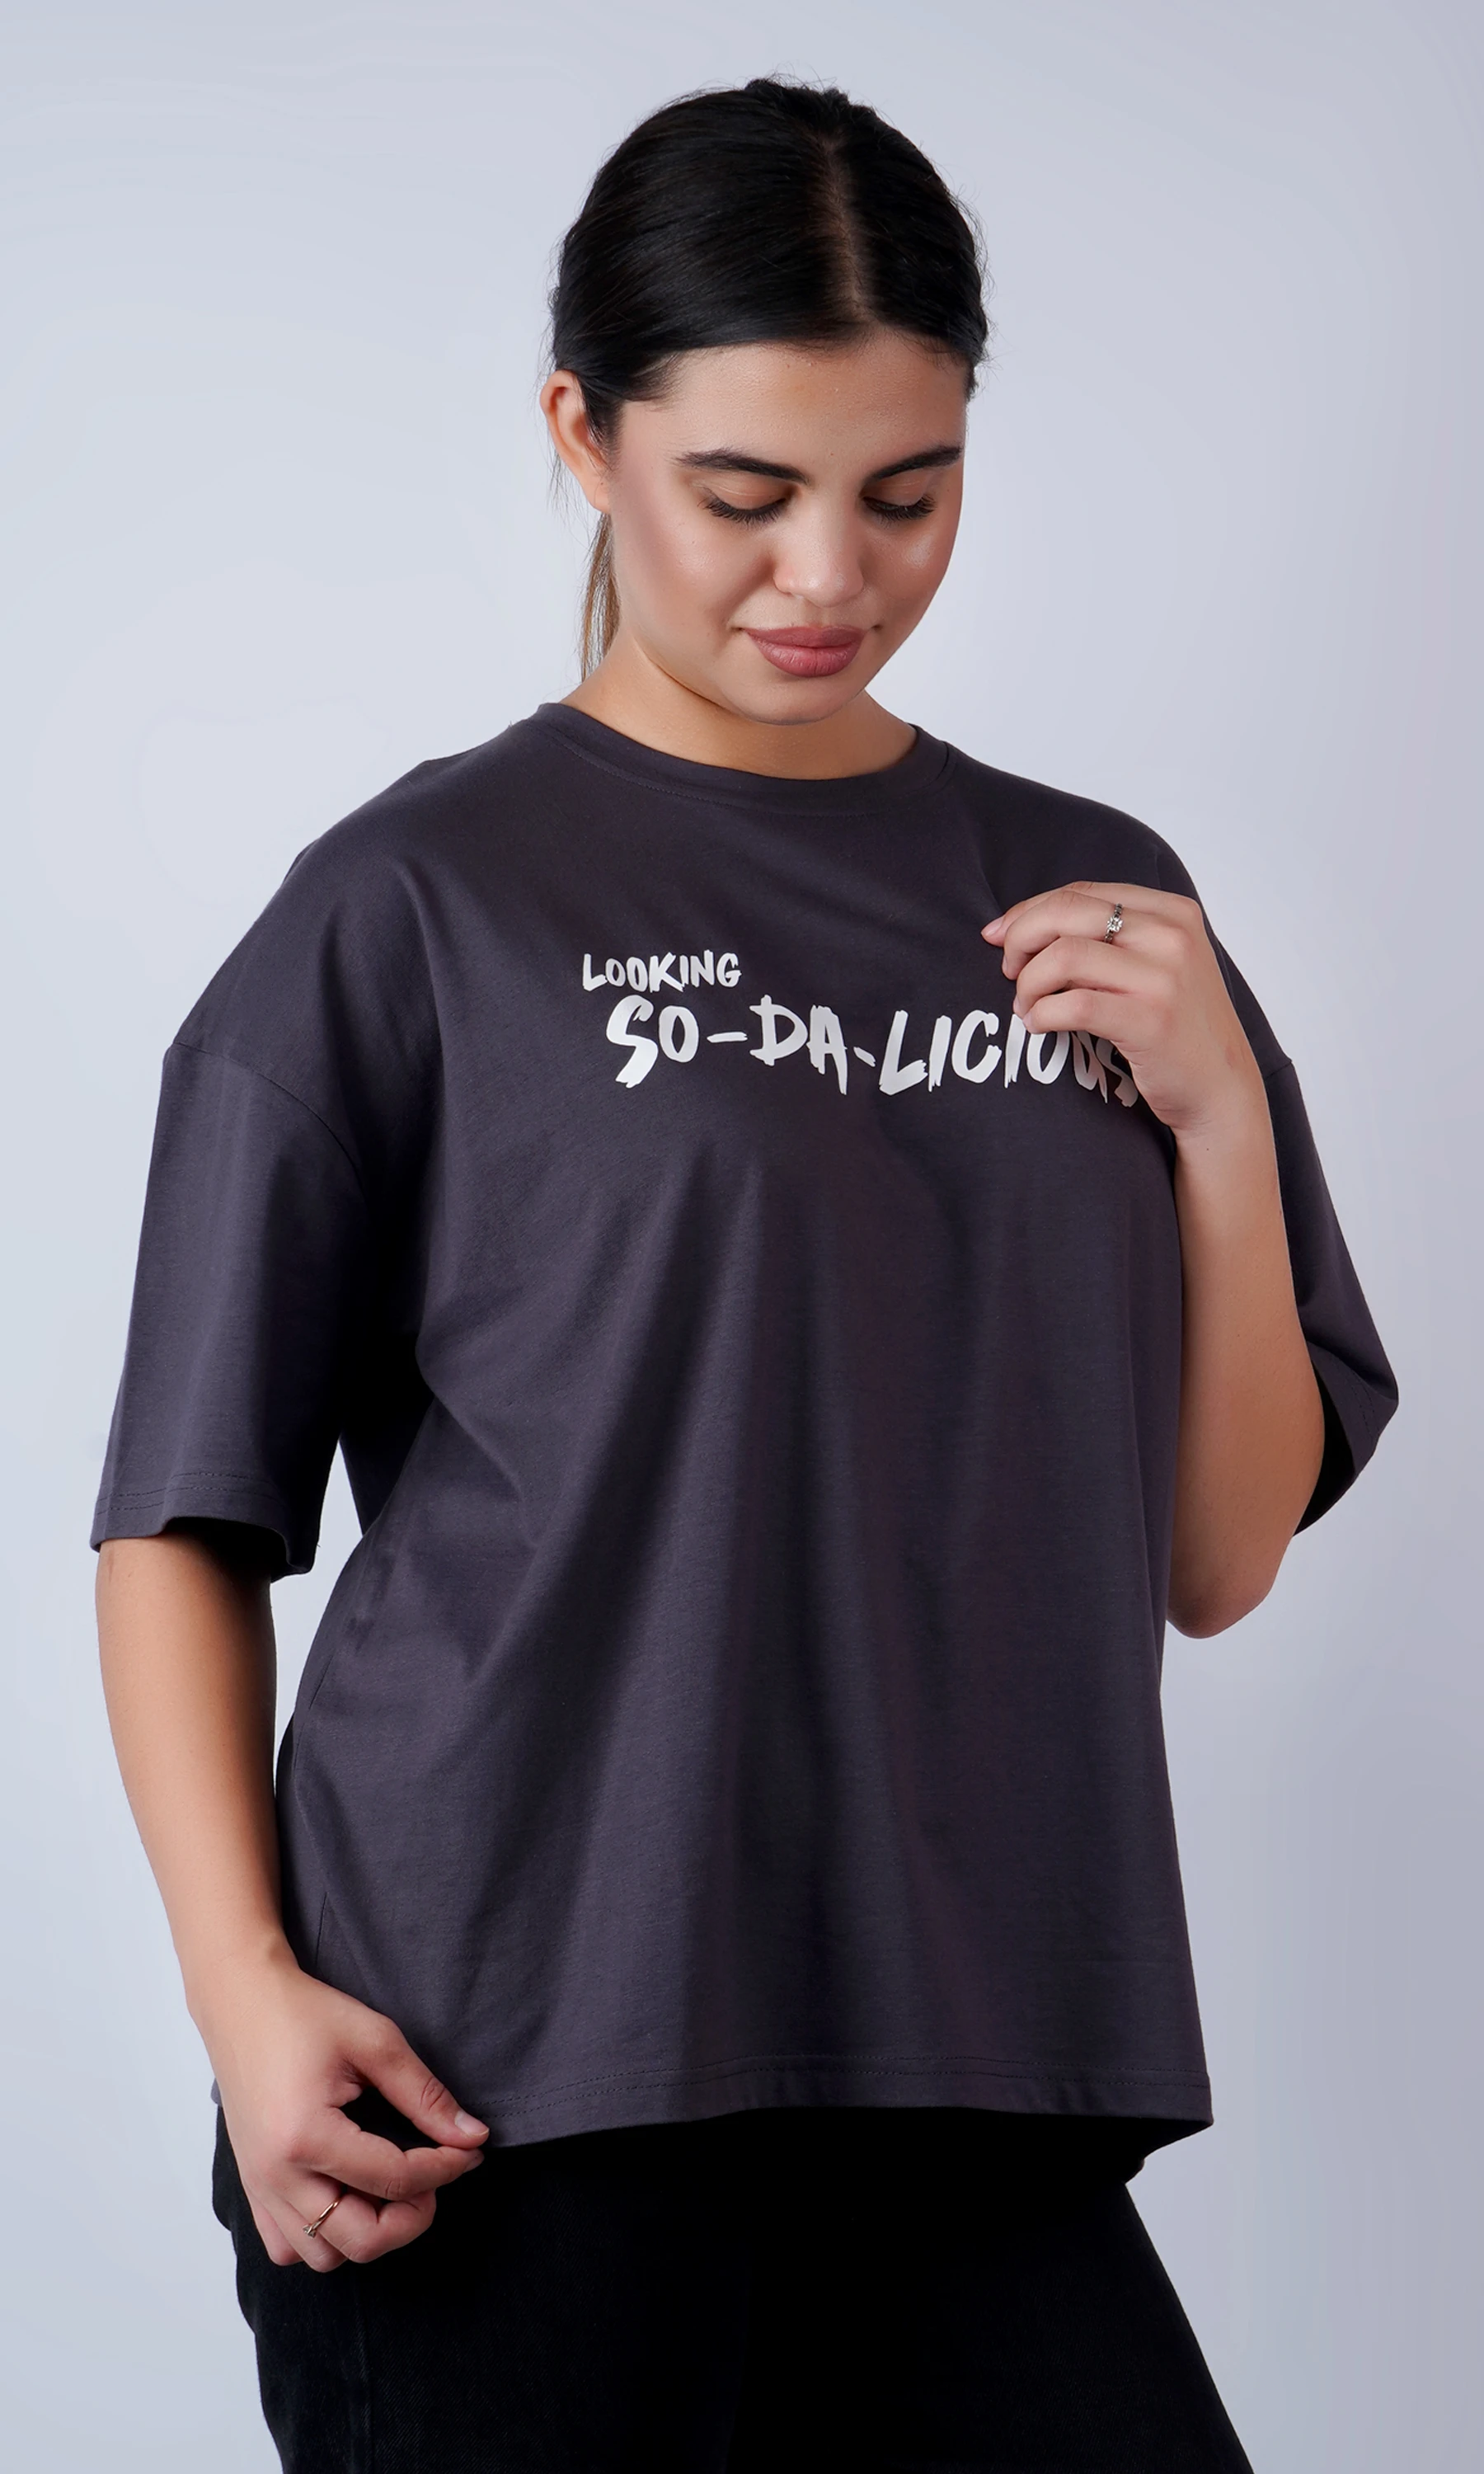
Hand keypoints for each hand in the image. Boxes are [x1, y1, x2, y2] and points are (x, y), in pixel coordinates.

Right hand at [200, 1950, 488, 2273]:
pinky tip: (346, 2196)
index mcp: (306, 2136)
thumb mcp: (376, 2041)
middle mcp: (276, 2175)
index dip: (445, 2169)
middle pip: (361, 2241)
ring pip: (323, 2255)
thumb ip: (425, 2095)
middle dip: (411, 2218)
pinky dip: (323, 2236)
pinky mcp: (251, 2186)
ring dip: (367, 2233)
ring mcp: (259, 2187)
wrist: (240, 2002)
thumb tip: (472, 2136)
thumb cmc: (304, 2014)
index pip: (395, 2179)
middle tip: (432, 2177)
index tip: (468, 2151)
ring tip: (388, 2186)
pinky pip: (288, 2246)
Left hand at [982, 882, 1263, 1140]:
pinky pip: (1073, 1005)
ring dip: (1028, 982)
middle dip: (1020, 940)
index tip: (1000, 936)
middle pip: (1066, 913)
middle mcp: (1172, 937)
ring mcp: (1165, 978)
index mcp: (1173, 912)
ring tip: (1027, 1005)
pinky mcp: (1151, 1021)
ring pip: (1063, 957)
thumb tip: (1018, 924)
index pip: (1081, 892)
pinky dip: (1041, 1014)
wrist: (1220, 1089)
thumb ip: (1109, 937)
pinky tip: (1039, 1024)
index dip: (1029, 911)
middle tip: (1008, 970)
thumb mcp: (1159, 963)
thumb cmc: (1178, 1027)